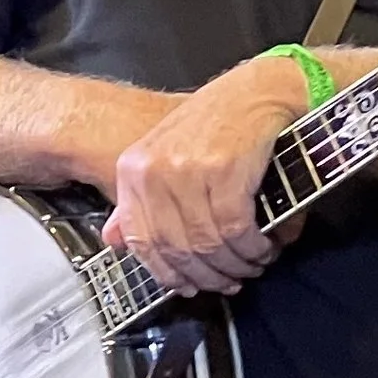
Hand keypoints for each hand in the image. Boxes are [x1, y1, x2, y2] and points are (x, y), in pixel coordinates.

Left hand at [104, 53, 307, 294]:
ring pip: (207, 243)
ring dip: (235, 264)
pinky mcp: (223, 170)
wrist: (256, 91)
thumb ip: (139, 203)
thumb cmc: (215, 126)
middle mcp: (153, 171)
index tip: (189, 286)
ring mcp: (186, 170)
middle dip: (208, 275)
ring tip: (252, 266)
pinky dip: (252, 247)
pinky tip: (264, 248)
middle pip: (176, 248)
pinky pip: (235, 229)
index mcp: (132, 170)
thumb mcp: (164, 159)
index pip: (141, 240)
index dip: (168, 273)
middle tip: (230, 282)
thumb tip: (114, 243)